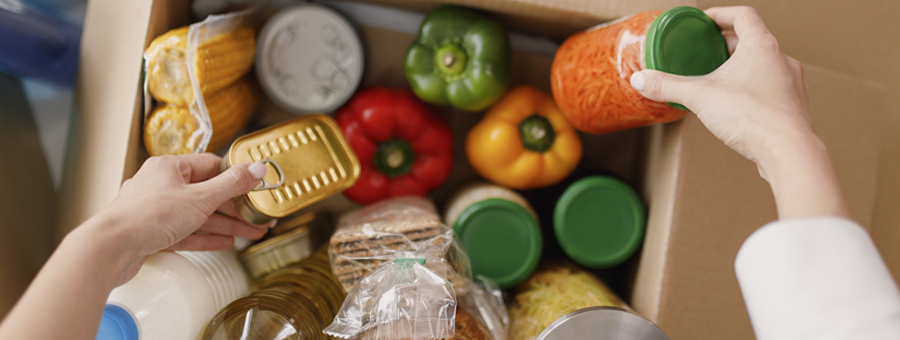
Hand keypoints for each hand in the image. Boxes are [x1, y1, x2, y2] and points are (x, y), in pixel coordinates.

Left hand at [84, 153, 270, 285]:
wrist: (111, 248)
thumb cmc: (146, 216)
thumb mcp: (200, 198)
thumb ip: (231, 184)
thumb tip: (254, 168)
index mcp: (169, 168)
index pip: (210, 166)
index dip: (234, 177)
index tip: (253, 186)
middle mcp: (161, 185)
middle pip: (207, 194)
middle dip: (234, 208)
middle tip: (255, 217)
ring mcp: (156, 210)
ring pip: (198, 215)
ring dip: (225, 225)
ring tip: (248, 233)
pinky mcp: (152, 233)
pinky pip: (186, 232)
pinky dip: (206, 237)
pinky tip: (223, 242)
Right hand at [629, 6, 849, 218]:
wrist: (788, 152)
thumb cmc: (752, 117)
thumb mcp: (700, 97)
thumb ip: (668, 86)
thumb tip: (642, 80)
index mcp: (762, 46)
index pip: (743, 15)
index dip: (722, 14)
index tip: (706, 21)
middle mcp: (782, 60)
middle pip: (753, 40)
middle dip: (727, 45)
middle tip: (706, 53)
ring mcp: (792, 83)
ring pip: (765, 65)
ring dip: (743, 68)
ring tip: (721, 80)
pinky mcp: (794, 106)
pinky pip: (772, 89)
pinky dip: (754, 90)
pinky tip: (738, 106)